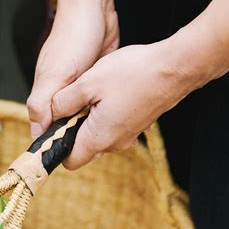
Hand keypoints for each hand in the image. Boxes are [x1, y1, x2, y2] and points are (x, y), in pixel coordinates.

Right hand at [27, 0, 118, 137]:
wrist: (94, 10)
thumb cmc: (72, 40)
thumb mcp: (56, 74)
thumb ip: (43, 102)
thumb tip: (37, 133)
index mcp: (45, 95)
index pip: (45, 129)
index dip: (55, 144)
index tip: (71, 156)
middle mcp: (59, 94)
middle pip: (65, 126)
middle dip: (78, 138)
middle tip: (99, 149)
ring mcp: (78, 88)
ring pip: (82, 117)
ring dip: (92, 127)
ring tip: (111, 140)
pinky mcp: (95, 83)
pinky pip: (96, 104)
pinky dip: (102, 113)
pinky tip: (116, 119)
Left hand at [50, 40, 195, 168]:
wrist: (176, 68)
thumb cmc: (133, 73)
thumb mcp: (87, 82)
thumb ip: (64, 102)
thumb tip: (53, 112)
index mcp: (99, 138)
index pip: (70, 161)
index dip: (58, 147)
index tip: (54, 127)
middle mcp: (114, 143)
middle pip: (83, 148)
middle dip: (73, 129)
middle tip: (74, 101)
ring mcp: (128, 135)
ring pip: (98, 135)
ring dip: (89, 119)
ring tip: (93, 93)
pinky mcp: (137, 124)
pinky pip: (113, 125)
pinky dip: (105, 113)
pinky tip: (109, 91)